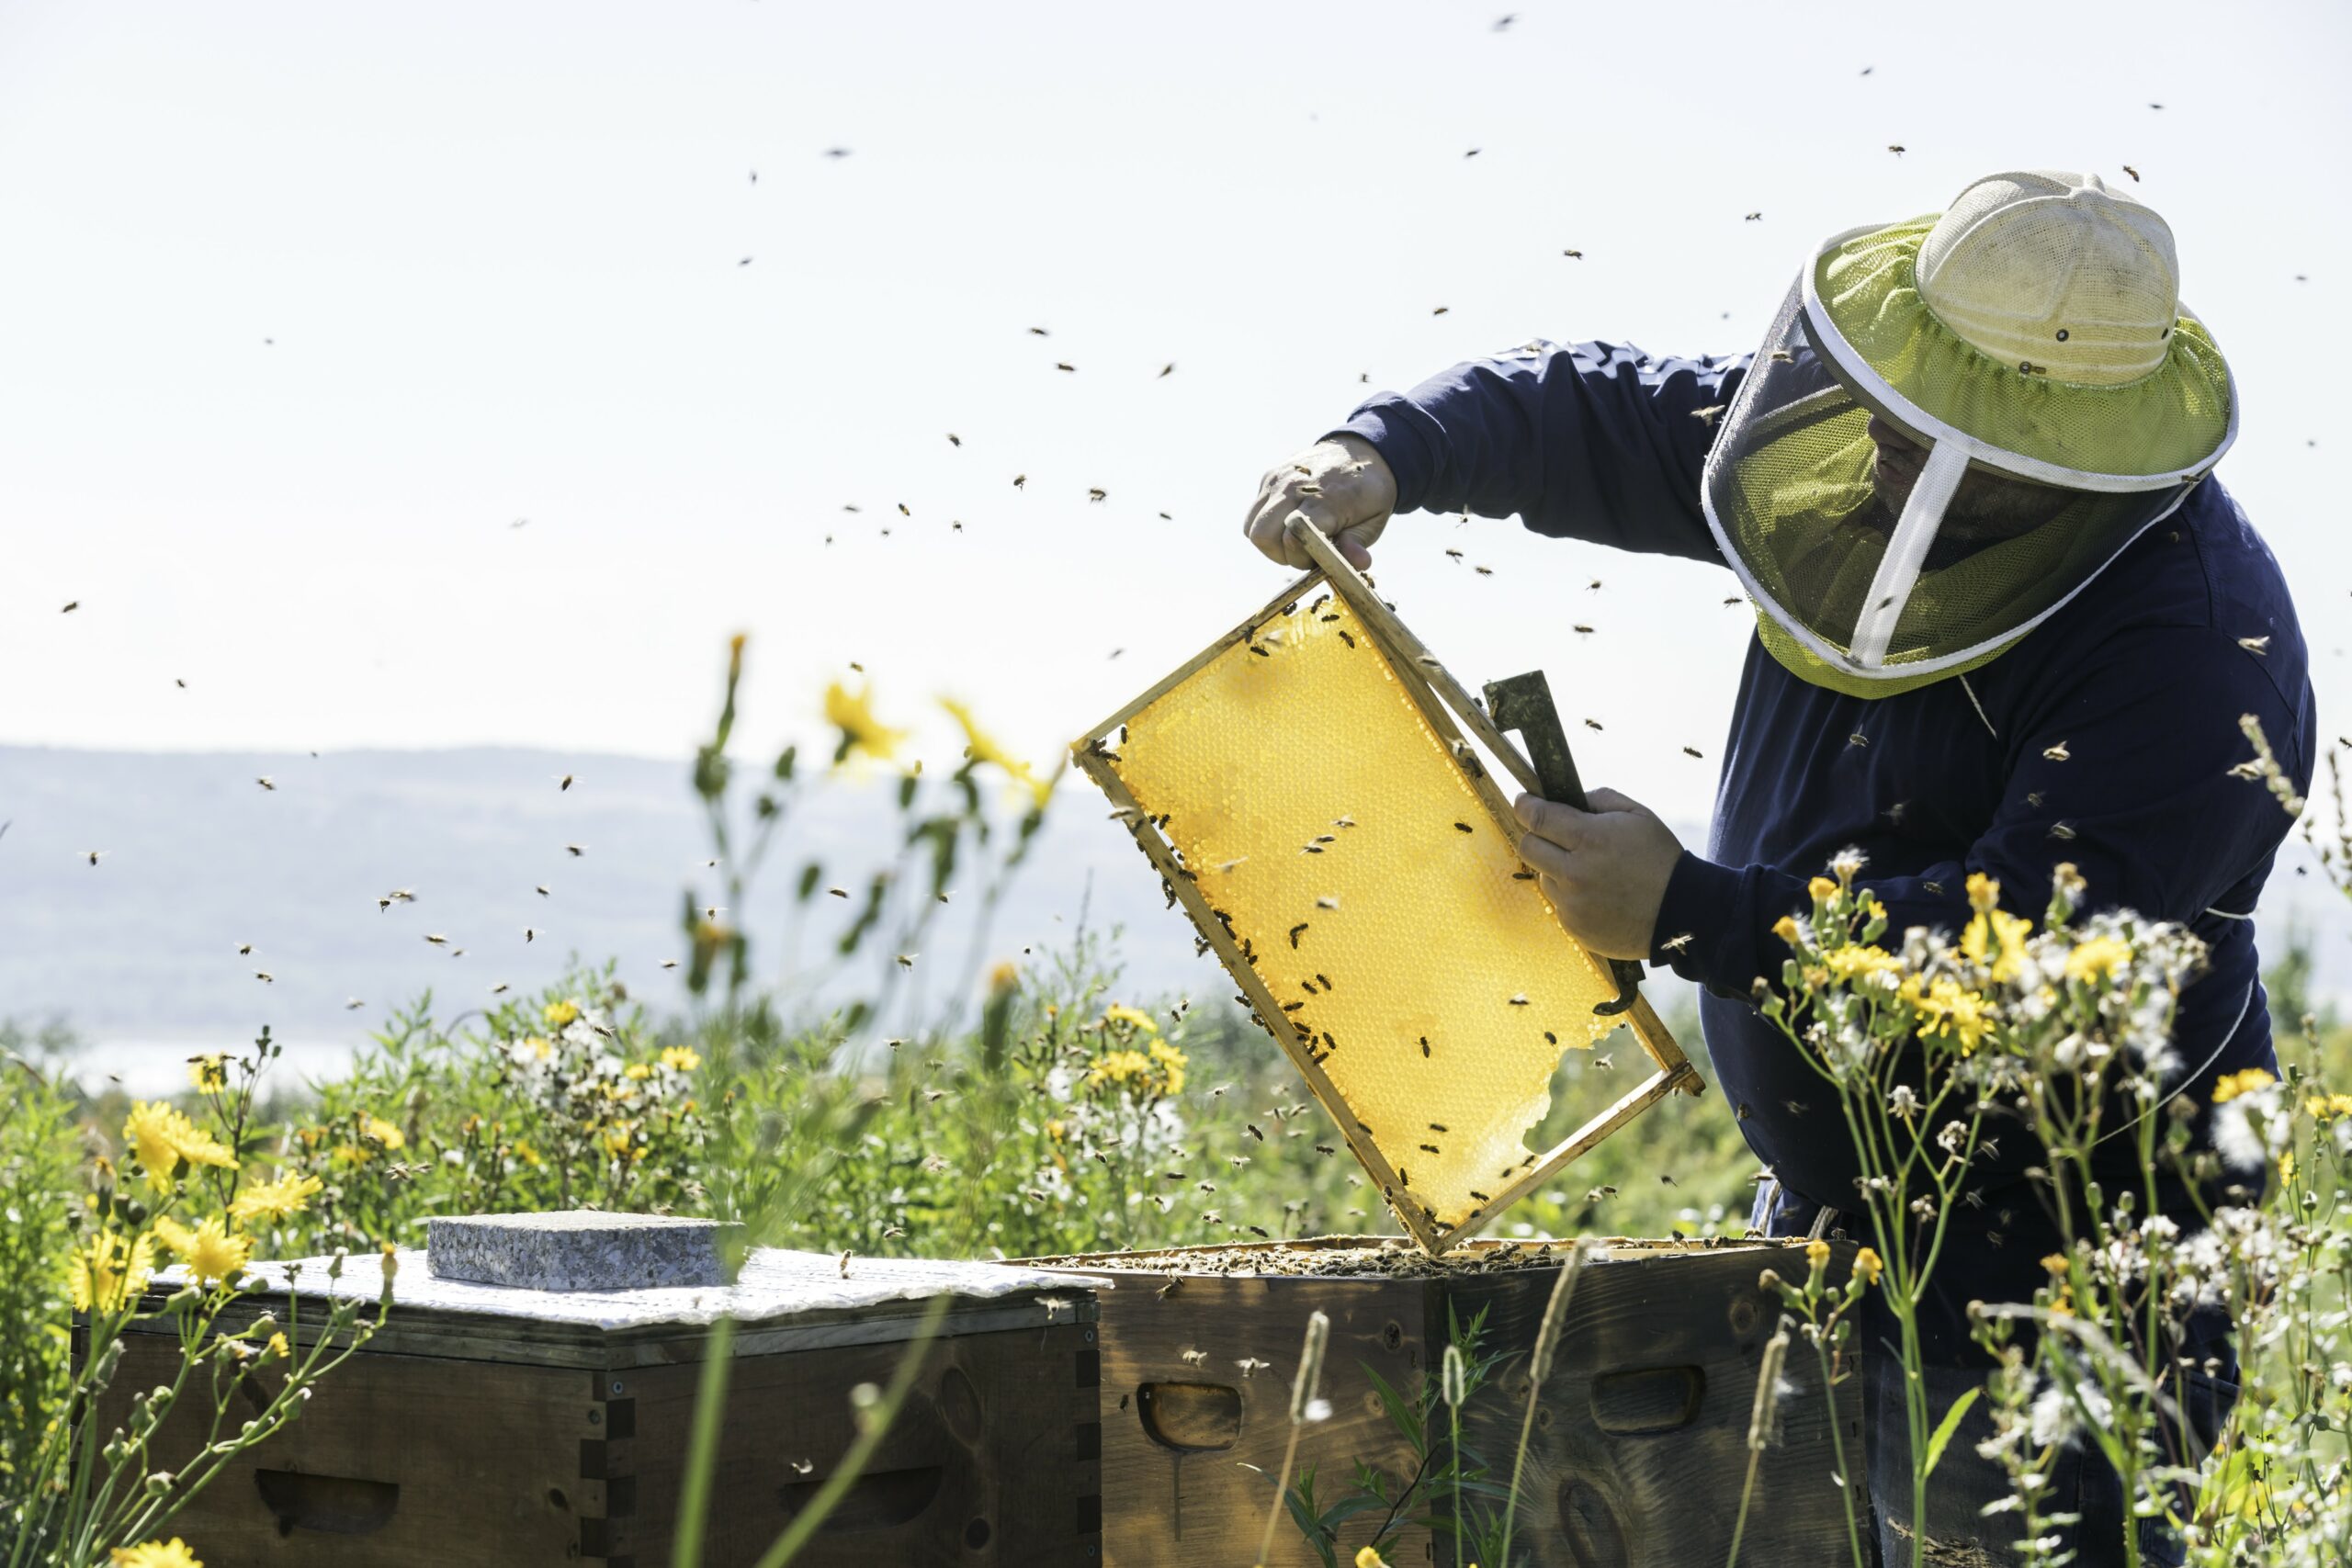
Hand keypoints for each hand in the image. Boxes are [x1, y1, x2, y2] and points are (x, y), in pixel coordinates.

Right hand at [1242, 433, 1396, 569]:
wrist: (1361, 452)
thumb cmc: (1367, 494)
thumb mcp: (1373, 521)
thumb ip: (1358, 543)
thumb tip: (1358, 563)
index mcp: (1326, 498)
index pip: (1294, 537)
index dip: (1304, 558)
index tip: (1321, 557)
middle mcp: (1295, 485)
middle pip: (1263, 536)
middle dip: (1282, 554)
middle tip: (1305, 551)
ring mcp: (1278, 479)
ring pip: (1252, 527)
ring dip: (1271, 542)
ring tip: (1295, 538)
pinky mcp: (1268, 477)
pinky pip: (1253, 514)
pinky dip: (1267, 527)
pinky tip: (1288, 522)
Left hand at [1512, 788, 1682, 960]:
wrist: (1682, 913)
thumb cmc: (1661, 860)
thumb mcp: (1639, 815)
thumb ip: (1600, 799)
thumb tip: (1570, 797)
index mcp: (1589, 838)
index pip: (1537, 817)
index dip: (1525, 805)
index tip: (1524, 801)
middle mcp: (1574, 872)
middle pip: (1527, 846)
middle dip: (1535, 835)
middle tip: (1552, 834)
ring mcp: (1571, 903)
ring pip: (1542, 876)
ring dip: (1556, 868)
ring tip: (1588, 871)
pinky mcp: (1574, 927)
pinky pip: (1558, 903)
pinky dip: (1570, 895)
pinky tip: (1596, 895)